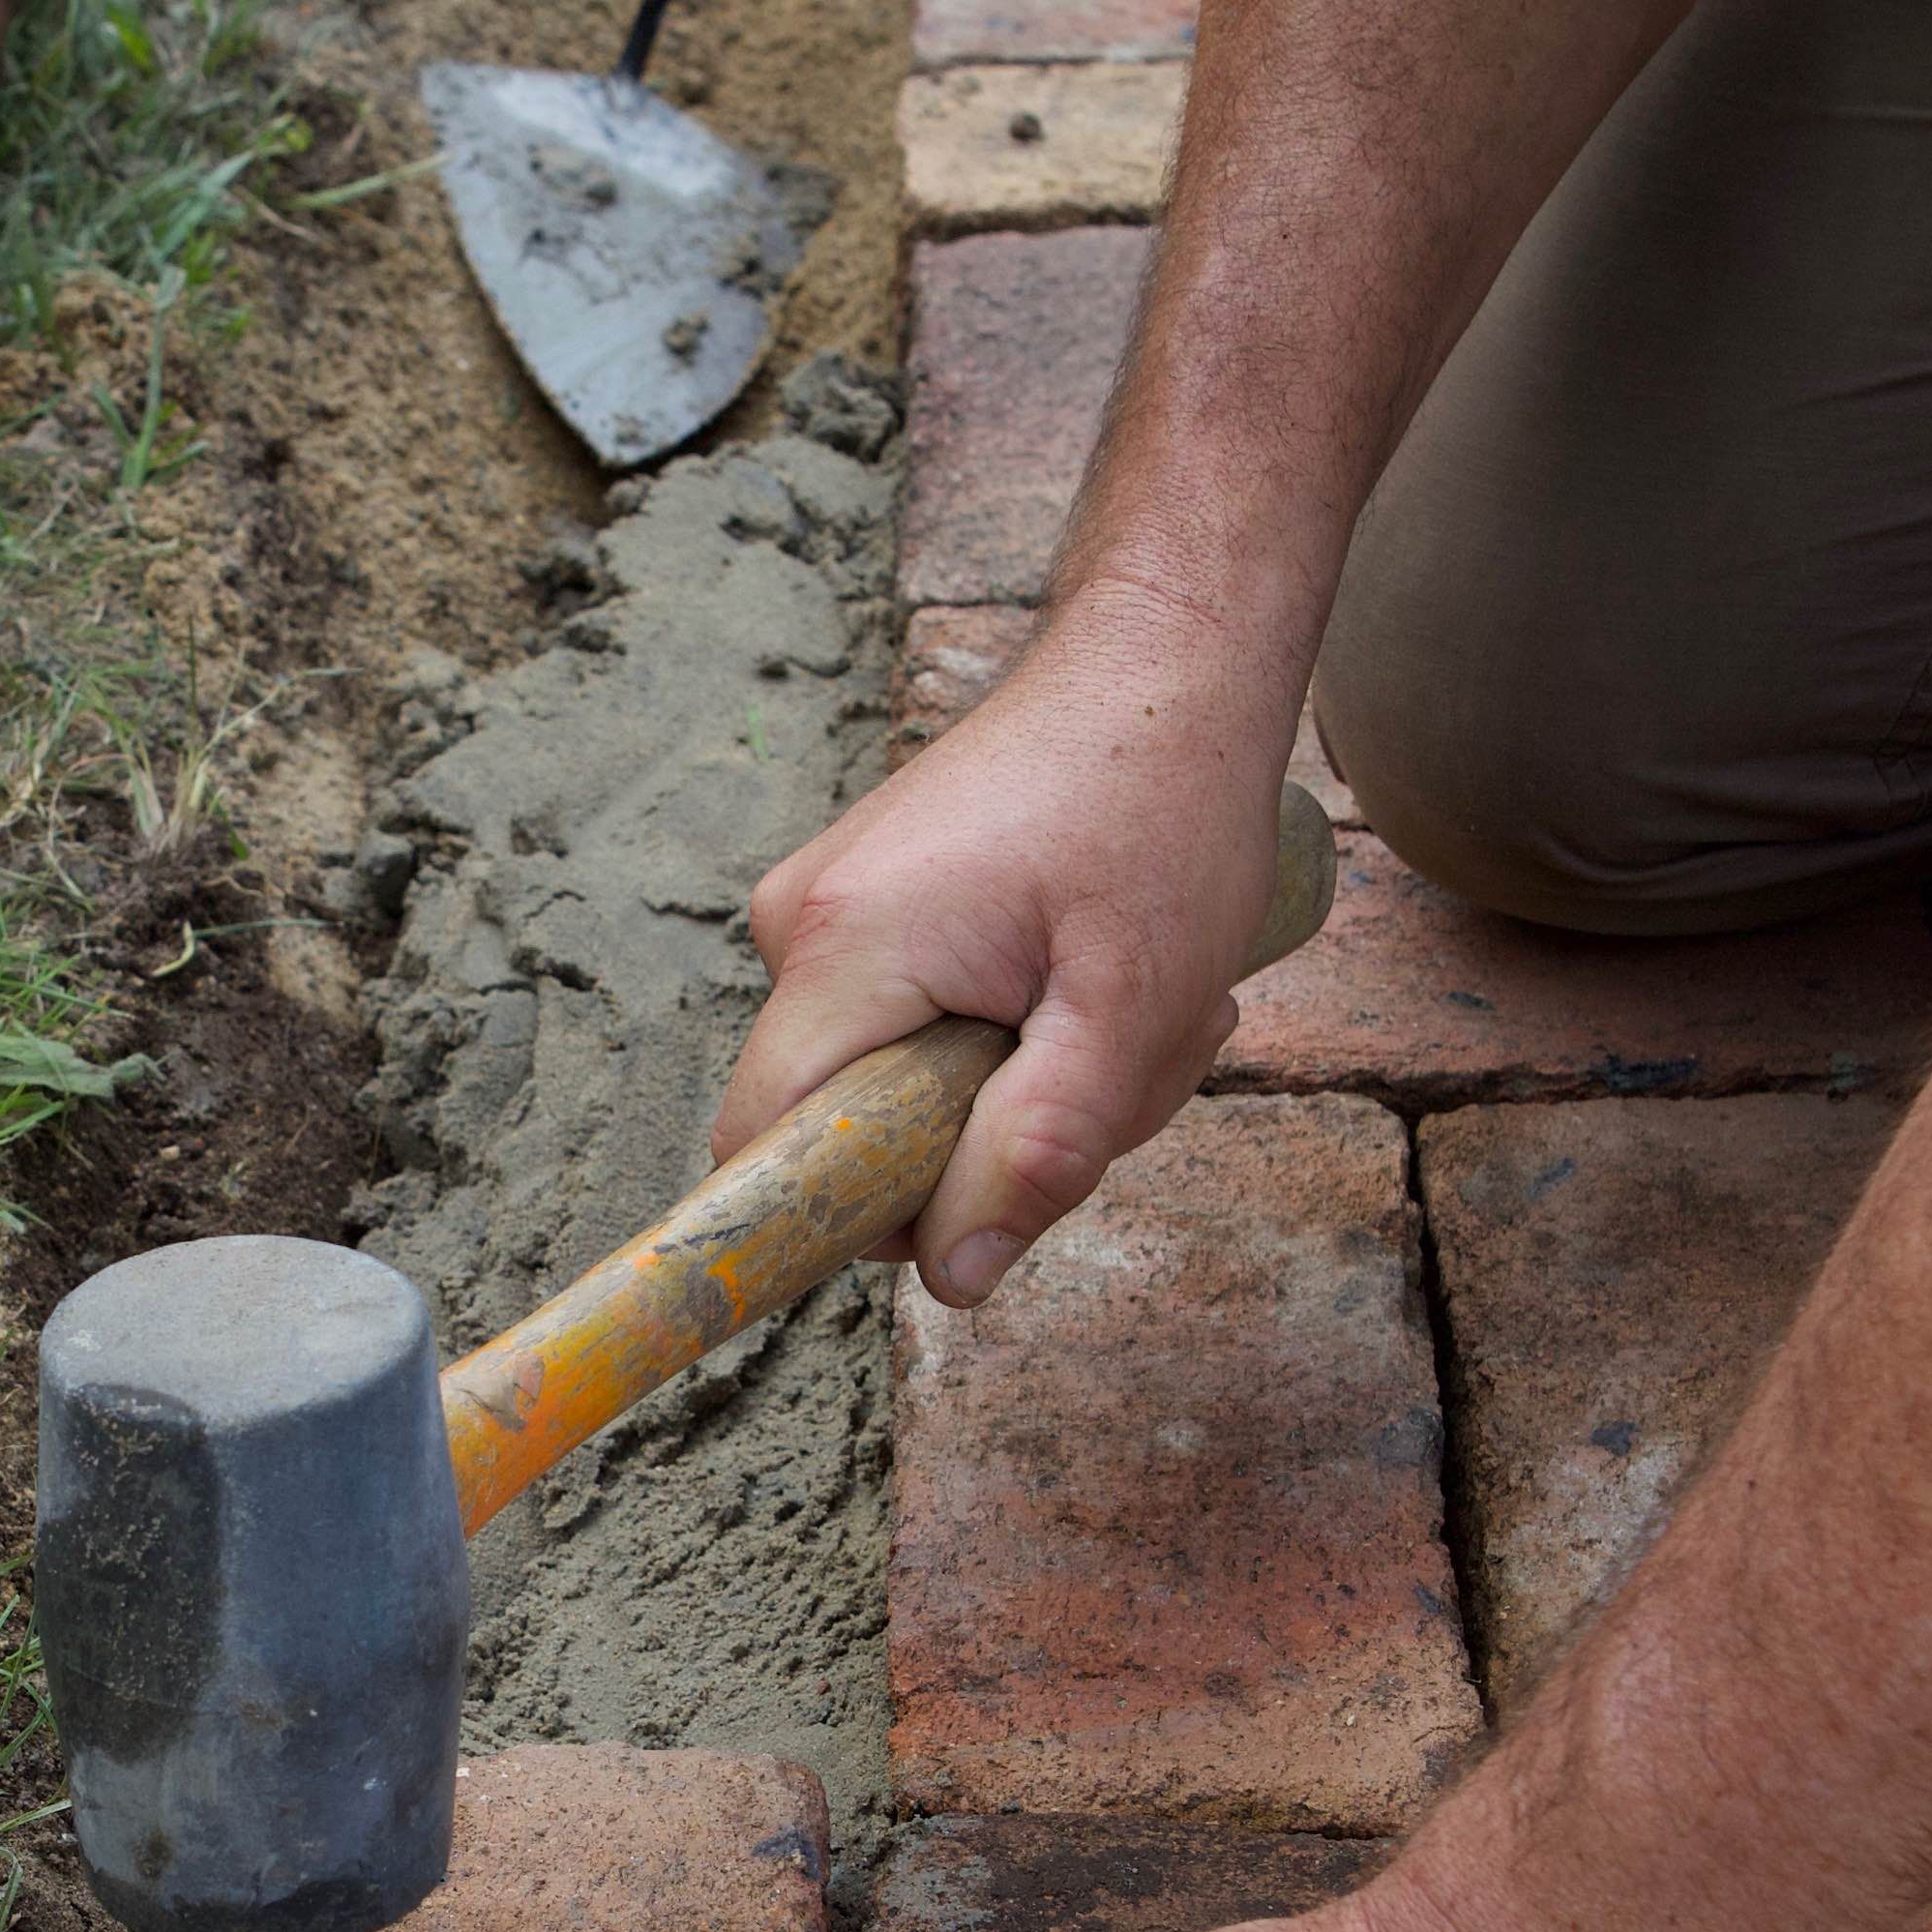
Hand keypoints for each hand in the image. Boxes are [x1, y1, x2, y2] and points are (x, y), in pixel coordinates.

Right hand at [716, 589, 1297, 1307]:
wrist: (1167, 652)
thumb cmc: (1163, 804)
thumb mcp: (1133, 1005)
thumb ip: (1040, 1149)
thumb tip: (950, 1278)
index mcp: (846, 947)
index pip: (765, 1150)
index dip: (845, 1215)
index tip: (963, 1204)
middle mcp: (799, 923)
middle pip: (839, 1126)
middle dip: (975, 1139)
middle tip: (1104, 1064)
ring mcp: (821, 905)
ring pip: (886, 1082)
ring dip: (1009, 1082)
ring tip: (1110, 999)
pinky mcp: (860, 900)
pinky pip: (902, 1025)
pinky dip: (1000, 1029)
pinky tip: (1080, 970)